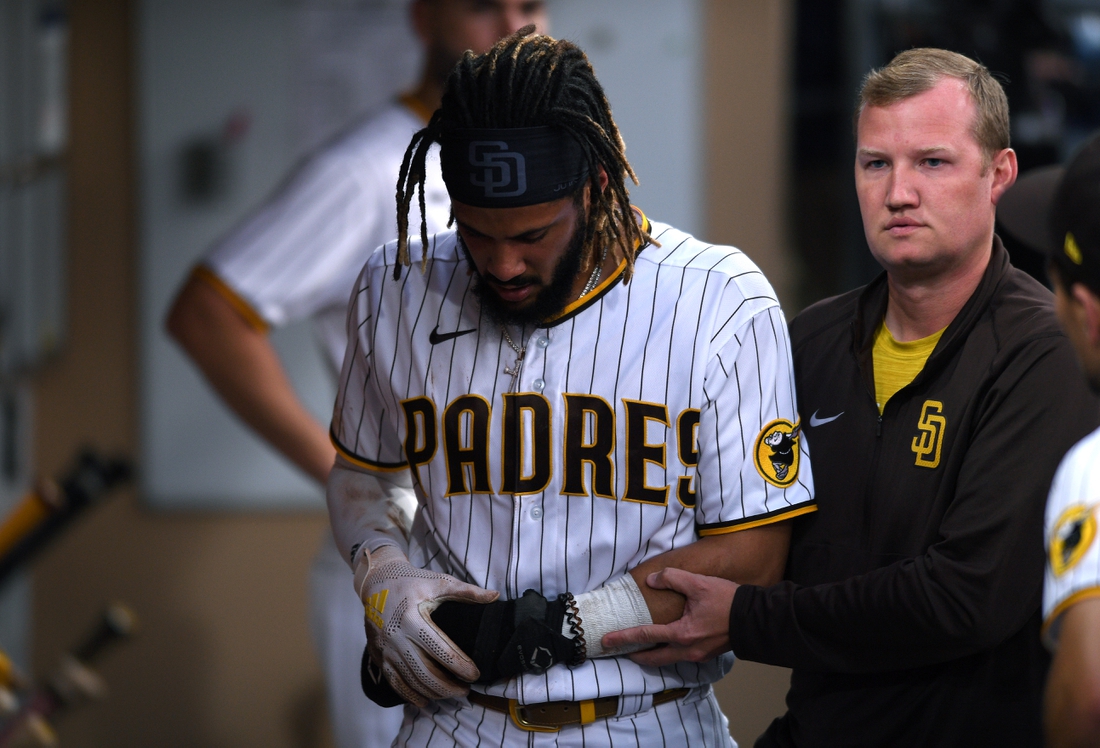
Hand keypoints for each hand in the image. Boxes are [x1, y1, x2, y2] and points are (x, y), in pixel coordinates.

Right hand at [356, 545, 498, 705]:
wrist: (375, 582)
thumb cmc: (411, 581)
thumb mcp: (438, 582)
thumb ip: (467, 591)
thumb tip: (495, 596)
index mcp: (412, 619)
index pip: (441, 651)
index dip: (461, 666)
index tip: (476, 674)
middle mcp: (396, 637)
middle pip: (426, 672)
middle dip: (449, 687)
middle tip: (466, 690)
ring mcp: (386, 649)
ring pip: (411, 681)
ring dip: (433, 692)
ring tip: (452, 694)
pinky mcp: (379, 656)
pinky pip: (394, 683)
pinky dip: (410, 695)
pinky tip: (425, 700)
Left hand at [600, 568, 737, 667]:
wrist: (754, 619)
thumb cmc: (728, 601)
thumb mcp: (698, 583)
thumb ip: (672, 578)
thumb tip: (652, 580)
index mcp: (681, 634)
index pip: (645, 636)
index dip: (623, 637)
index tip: (606, 641)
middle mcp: (686, 650)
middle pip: (652, 658)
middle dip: (634, 655)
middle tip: (618, 650)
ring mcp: (697, 655)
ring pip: (666, 660)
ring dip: (650, 656)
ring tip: (638, 648)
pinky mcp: (705, 655)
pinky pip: (679, 657)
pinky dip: (666, 653)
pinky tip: (664, 644)